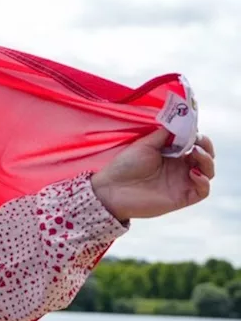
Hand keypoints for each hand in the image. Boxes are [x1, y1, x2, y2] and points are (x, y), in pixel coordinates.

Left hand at [91, 129, 214, 222]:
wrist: (111, 190)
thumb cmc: (124, 166)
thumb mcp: (145, 144)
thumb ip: (164, 135)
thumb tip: (180, 122)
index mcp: (171, 155)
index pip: (194, 145)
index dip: (198, 137)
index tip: (194, 131)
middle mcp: (179, 168)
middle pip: (205, 157)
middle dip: (206, 146)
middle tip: (198, 141)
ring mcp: (182, 183)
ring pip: (208, 172)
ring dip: (207, 161)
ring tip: (196, 152)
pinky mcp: (182, 198)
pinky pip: (203, 190)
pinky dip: (203, 181)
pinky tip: (193, 172)